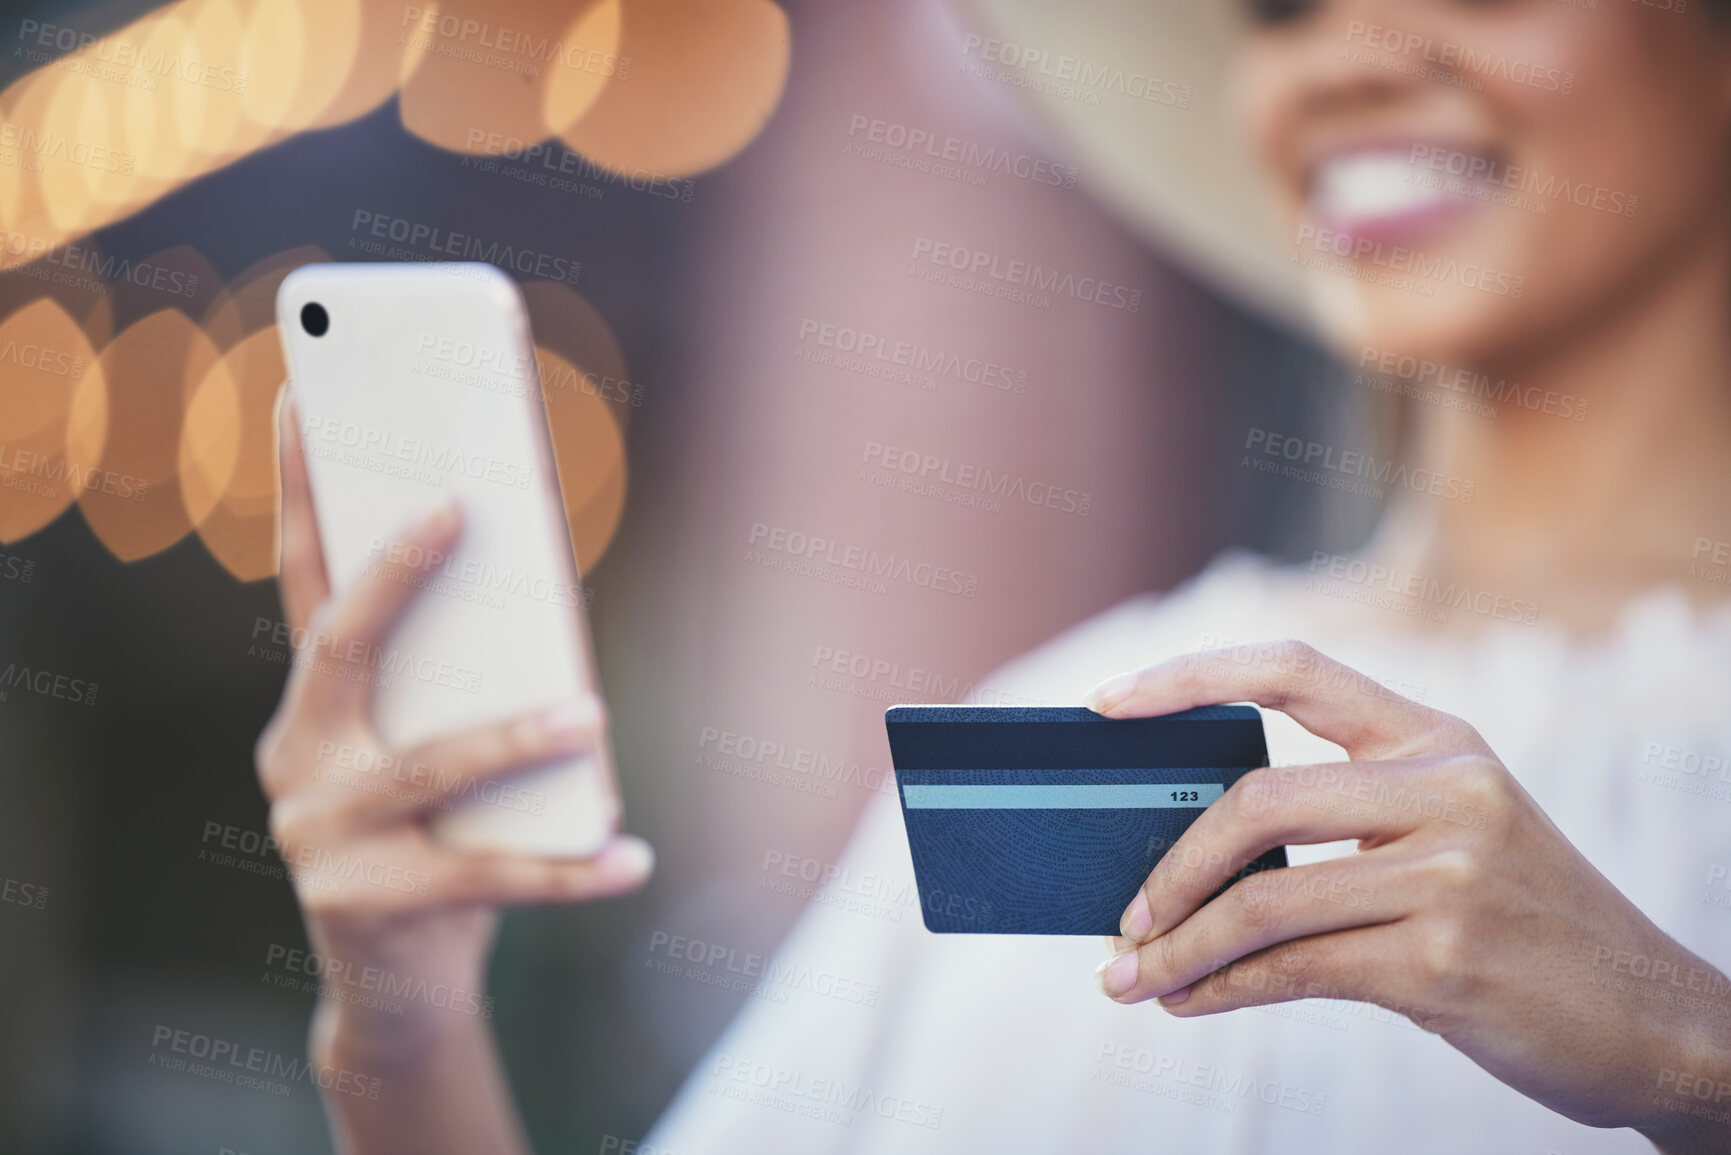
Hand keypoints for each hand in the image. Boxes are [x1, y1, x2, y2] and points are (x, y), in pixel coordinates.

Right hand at [256, 390, 651, 1061]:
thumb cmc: (435, 839)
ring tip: (587, 712)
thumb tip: (542, 603)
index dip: (299, 493)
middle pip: (341, 648)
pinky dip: (571, 867)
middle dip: (394, 572)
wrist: (397, 987)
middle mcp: (298, 761)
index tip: (304, 399)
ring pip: (430, 766)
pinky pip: (491, 875)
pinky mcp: (371, 907)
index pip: (303, 585)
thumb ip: (462, 684)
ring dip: (514, 736)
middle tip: (459, 507)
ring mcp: (322, 837)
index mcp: (313, 710)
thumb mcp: (436, 752)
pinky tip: (633, 856)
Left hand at [1083, 641, 1730, 1153]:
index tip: (1105, 703)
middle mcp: (1448, 788)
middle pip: (1257, 802)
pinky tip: (1190, 1002)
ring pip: (1262, 902)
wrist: (1653, 1019)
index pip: (1293, 668)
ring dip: (1178, 950)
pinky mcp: (1446, 961)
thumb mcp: (1451, 838)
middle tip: (1124, 918)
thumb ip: (1341, 823)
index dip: (1189, 676)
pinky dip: (1222, 991)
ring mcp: (1451, 874)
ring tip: (1132, 978)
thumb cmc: (1525, 925)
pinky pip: (1293, 970)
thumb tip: (1186, 859)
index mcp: (1438, 739)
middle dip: (1170, 869)